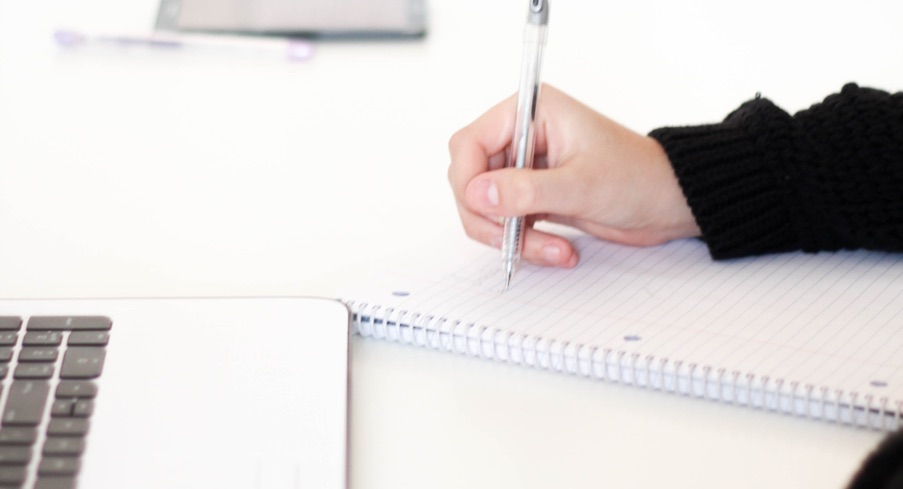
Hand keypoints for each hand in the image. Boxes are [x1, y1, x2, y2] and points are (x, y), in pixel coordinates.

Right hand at [447, 84, 700, 267]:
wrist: (668, 203)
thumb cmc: (638, 178)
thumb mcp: (582, 185)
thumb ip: (526, 190)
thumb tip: (478, 193)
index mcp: (530, 113)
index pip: (469, 143)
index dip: (468, 179)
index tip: (484, 208)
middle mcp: (521, 136)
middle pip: (470, 179)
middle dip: (490, 217)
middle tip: (515, 240)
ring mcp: (525, 168)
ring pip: (485, 207)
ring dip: (511, 236)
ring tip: (552, 251)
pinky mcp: (531, 195)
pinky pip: (505, 223)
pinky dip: (523, 243)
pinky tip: (558, 250)